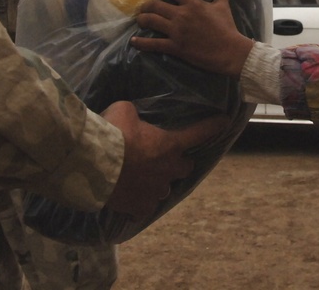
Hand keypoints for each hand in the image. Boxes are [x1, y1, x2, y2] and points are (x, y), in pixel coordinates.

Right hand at [101, 101, 226, 219]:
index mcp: (170, 145)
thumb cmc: (113, 133)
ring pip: (164, 188)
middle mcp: (168, 169)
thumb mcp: (125, 110)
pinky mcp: (140, 207)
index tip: (224, 122)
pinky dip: (140, 202)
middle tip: (163, 158)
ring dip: (157, 182)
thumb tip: (131, 118)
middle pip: (185, 168)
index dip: (212, 127)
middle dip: (178, 163)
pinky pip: (145, 207)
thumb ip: (135, 115)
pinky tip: (130, 198)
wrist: (94, 163)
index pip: (198, 134)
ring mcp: (156, 191)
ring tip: (140, 178)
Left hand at [132, 0, 253, 77]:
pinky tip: (134, 41)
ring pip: (151, 21)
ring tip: (139, 20)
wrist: (229, 51)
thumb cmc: (227, 28)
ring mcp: (177, 31)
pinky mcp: (175, 46)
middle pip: (156, 5)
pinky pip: (154, 43)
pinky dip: (141, 42)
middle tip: (143, 8)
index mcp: (193, 3)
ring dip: (142, 20)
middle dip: (146, 6)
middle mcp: (181, 15)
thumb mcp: (223, 8)